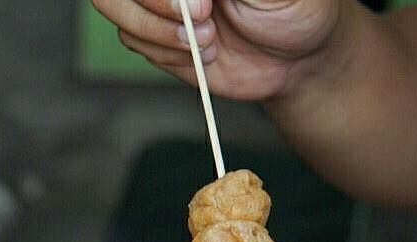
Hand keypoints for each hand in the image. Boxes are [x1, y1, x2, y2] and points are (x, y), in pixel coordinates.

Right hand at [91, 0, 346, 100]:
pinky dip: (165, 53)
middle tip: (204, 21)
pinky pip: (132, 39)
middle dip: (157, 7)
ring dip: (160, 33)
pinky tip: (202, 54)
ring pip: (119, 8)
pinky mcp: (155, 33)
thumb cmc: (296, 6)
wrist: (297, 60)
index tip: (203, 2)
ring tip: (208, 42)